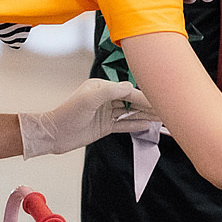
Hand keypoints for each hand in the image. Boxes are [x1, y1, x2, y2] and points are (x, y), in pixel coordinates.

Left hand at [18, 79, 153, 157]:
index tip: (158, 100)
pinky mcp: (105, 126)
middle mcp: (105, 98)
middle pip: (131, 100)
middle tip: (167, 108)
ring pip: (130, 112)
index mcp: (102, 87)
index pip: (127, 90)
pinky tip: (149, 124)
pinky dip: (137, 124)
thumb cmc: (69, 114)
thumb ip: (112, 91)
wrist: (54, 134)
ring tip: (163, 117)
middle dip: (148, 104)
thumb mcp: (90, 99)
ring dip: (145, 114)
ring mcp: (106, 113)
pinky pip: (125, 124)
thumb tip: (132, 87)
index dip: (143, 96)